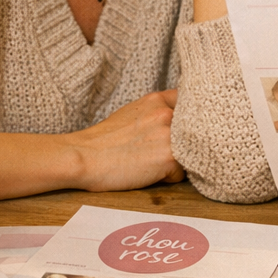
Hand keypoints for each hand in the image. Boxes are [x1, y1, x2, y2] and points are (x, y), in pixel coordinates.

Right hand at [64, 89, 183, 191]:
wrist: (83, 157)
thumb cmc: (104, 141)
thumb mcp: (132, 113)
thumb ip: (157, 112)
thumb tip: (177, 120)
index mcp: (157, 100)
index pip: (191, 102)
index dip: (188, 118)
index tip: (182, 129)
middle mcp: (166, 113)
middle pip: (194, 130)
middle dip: (183, 142)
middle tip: (159, 151)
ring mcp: (169, 135)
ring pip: (189, 152)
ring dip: (176, 160)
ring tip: (151, 162)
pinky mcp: (169, 158)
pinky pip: (181, 173)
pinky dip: (168, 177)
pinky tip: (148, 174)